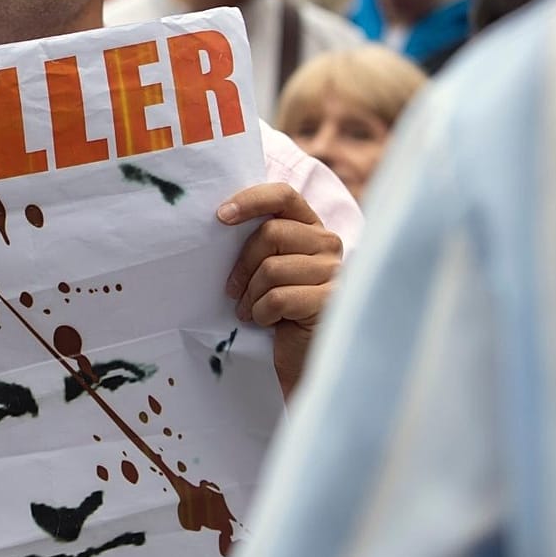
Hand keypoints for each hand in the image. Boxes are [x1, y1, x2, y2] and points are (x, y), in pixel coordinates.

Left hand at [218, 182, 341, 397]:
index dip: (251, 200)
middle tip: (232, 290)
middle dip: (243, 264)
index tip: (221, 216)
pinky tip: (268, 322)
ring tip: (251, 311)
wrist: (302, 361)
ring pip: (272, 268)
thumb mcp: (268, 271)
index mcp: (310, 228)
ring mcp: (334, 272)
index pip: (283, 195)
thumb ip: (259, 243)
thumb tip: (220, 218)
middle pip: (271, 233)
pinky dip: (263, 313)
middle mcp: (328, 244)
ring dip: (252, 295)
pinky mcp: (332, 301)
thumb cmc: (279, 313)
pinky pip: (279, 297)